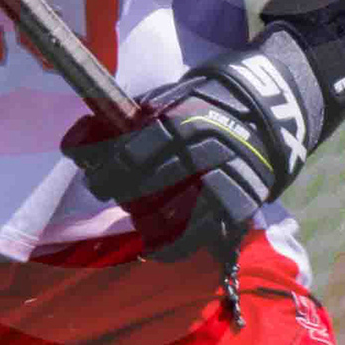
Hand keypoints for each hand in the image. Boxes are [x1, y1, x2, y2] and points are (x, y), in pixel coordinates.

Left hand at [61, 40, 324, 265]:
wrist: (267, 112)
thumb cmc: (202, 107)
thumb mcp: (167, 98)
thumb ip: (126, 118)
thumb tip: (77, 143)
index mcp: (178, 118)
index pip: (128, 153)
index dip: (103, 170)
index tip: (94, 178)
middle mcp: (199, 147)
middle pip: (142, 184)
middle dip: (118, 193)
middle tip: (113, 194)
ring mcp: (220, 177)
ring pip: (166, 214)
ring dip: (144, 220)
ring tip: (139, 216)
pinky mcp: (237, 203)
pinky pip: (196, 236)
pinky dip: (169, 247)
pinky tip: (155, 247)